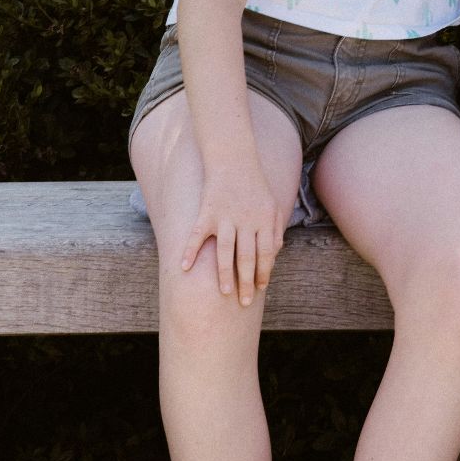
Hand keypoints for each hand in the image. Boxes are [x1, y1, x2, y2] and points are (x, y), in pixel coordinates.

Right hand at [180, 166, 285, 306]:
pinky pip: (197, 235)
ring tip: (224, 293)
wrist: (233, 159)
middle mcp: (246, 220)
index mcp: (264, 220)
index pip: (266, 253)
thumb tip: (275, 254)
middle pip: (247, 257)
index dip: (264, 272)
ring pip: (225, 251)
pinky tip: (184, 268)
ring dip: (224, 273)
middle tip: (245, 302)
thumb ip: (275, 229)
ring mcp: (225, 217)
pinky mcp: (207, 212)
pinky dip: (190, 251)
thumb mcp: (272, 205)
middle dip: (247, 281)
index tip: (261, 288)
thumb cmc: (255, 186)